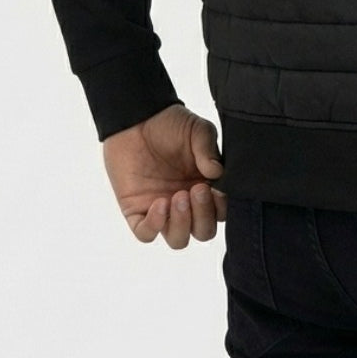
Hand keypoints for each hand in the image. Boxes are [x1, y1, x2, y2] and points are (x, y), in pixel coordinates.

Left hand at [101, 102, 228, 247]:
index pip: (221, 213)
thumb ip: (209, 150)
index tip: (216, 189)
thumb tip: (218, 173)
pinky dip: (155, 224)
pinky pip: (147, 233)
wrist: (135, 118)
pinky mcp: (137, 211)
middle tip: (196, 190)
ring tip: (178, 197)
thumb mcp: (197, 130)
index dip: (221, 208)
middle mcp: (187, 202)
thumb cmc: (169, 123)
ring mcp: (162, 208)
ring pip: (178, 239)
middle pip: (203, 231)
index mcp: (206, 185)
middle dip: (203, 217)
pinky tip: (159, 203)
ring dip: (182, 224)